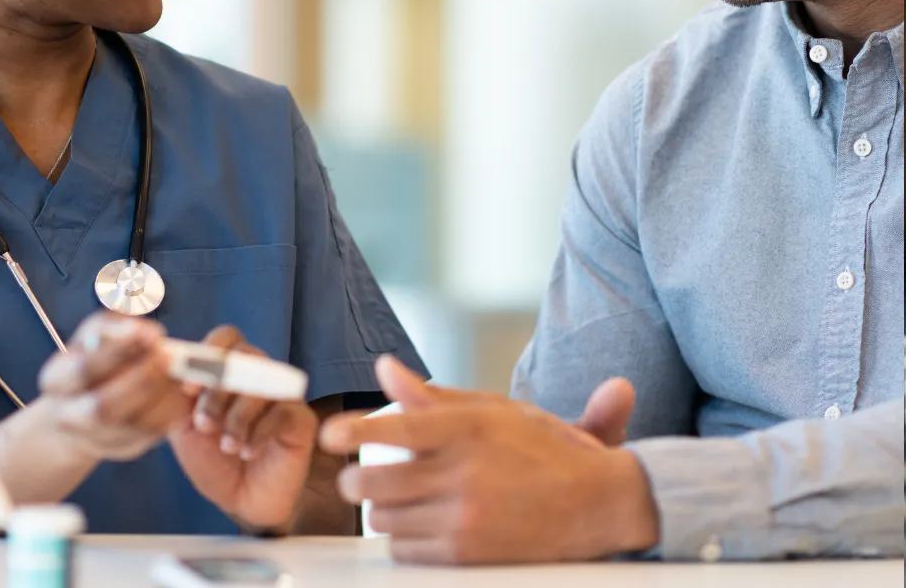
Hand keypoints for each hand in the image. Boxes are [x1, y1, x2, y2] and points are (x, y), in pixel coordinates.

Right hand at [37, 311, 189, 461]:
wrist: (79, 407)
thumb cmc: (94, 357)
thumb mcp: (94, 334)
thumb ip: (113, 322)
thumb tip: (138, 319)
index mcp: (56, 380)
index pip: (83, 369)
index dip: (118, 352)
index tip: (151, 332)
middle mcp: (71, 416)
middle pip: (104, 408)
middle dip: (142, 380)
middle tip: (169, 354)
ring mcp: (98, 438)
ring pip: (133, 424)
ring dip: (162, 395)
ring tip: (182, 369)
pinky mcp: (125, 447)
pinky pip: (153, 432)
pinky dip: (172, 409)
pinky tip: (184, 388)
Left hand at [167, 326, 317, 531]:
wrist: (243, 502)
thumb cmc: (215, 461)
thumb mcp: (186, 429)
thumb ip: (179, 399)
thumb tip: (170, 370)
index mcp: (232, 370)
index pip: (227, 337)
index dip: (208, 353)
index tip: (188, 388)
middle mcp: (260, 375)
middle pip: (245, 354)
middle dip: (219, 389)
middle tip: (204, 424)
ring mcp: (282, 395)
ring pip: (262, 383)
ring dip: (236, 417)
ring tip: (227, 446)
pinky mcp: (300, 419)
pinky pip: (281, 412)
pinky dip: (257, 434)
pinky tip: (247, 452)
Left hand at [319, 357, 657, 564]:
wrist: (594, 503)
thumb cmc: (540, 448)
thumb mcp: (491, 409)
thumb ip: (432, 395)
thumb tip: (385, 369)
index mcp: (469, 426)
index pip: (398, 426)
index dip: (355, 430)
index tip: (330, 434)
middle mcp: (464, 470)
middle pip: (377, 480)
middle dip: (355, 480)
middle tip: (354, 477)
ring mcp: (465, 516)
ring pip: (386, 517)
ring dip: (381, 509)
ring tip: (395, 498)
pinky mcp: (468, 554)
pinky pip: (406, 550)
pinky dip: (403, 539)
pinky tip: (420, 524)